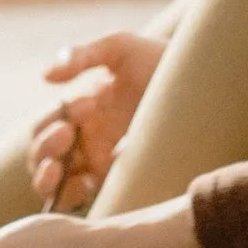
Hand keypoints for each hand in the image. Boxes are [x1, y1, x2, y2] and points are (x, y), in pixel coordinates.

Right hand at [28, 32, 166, 211]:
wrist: (205, 81)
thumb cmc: (161, 61)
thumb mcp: (122, 48)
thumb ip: (83, 56)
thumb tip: (45, 77)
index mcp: (82, 112)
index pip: (45, 127)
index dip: (52, 120)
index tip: (86, 105)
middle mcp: (87, 141)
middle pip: (41, 157)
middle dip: (44, 147)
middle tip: (70, 132)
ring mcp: (102, 164)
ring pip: (54, 183)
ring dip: (46, 178)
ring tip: (56, 169)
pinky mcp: (120, 182)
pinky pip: (83, 200)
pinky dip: (70, 196)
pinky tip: (81, 184)